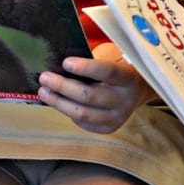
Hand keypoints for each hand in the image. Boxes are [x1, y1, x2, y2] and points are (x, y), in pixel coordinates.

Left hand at [37, 42, 156, 133]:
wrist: (139, 90)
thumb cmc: (120, 66)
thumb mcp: (114, 56)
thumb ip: (95, 59)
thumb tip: (62, 63)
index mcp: (129, 77)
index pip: (107, 72)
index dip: (86, 68)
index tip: (65, 62)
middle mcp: (125, 100)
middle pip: (90, 96)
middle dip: (63, 86)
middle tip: (44, 77)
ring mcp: (118, 117)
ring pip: (83, 114)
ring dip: (59, 103)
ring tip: (44, 92)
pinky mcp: (109, 128)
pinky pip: (84, 123)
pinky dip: (69, 113)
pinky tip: (59, 102)